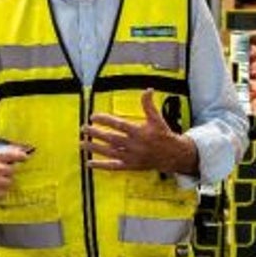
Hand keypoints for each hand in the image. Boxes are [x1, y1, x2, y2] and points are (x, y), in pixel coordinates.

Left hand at [82, 89, 196, 173]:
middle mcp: (134, 145)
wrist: (173, 155)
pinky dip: (101, 166)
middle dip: (96, 133)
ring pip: (109, 153)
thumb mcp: (157, 119)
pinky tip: (89, 163)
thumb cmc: (163, 135)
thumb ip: (149, 105)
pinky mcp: (130, 166)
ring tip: (82, 143)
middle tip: (84, 128)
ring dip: (94, 148)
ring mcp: (131, 157)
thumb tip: (148, 89)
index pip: (119, 125)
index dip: (105, 120)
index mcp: (139, 132)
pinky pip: (113, 167)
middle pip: (111, 139)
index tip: (93, 116)